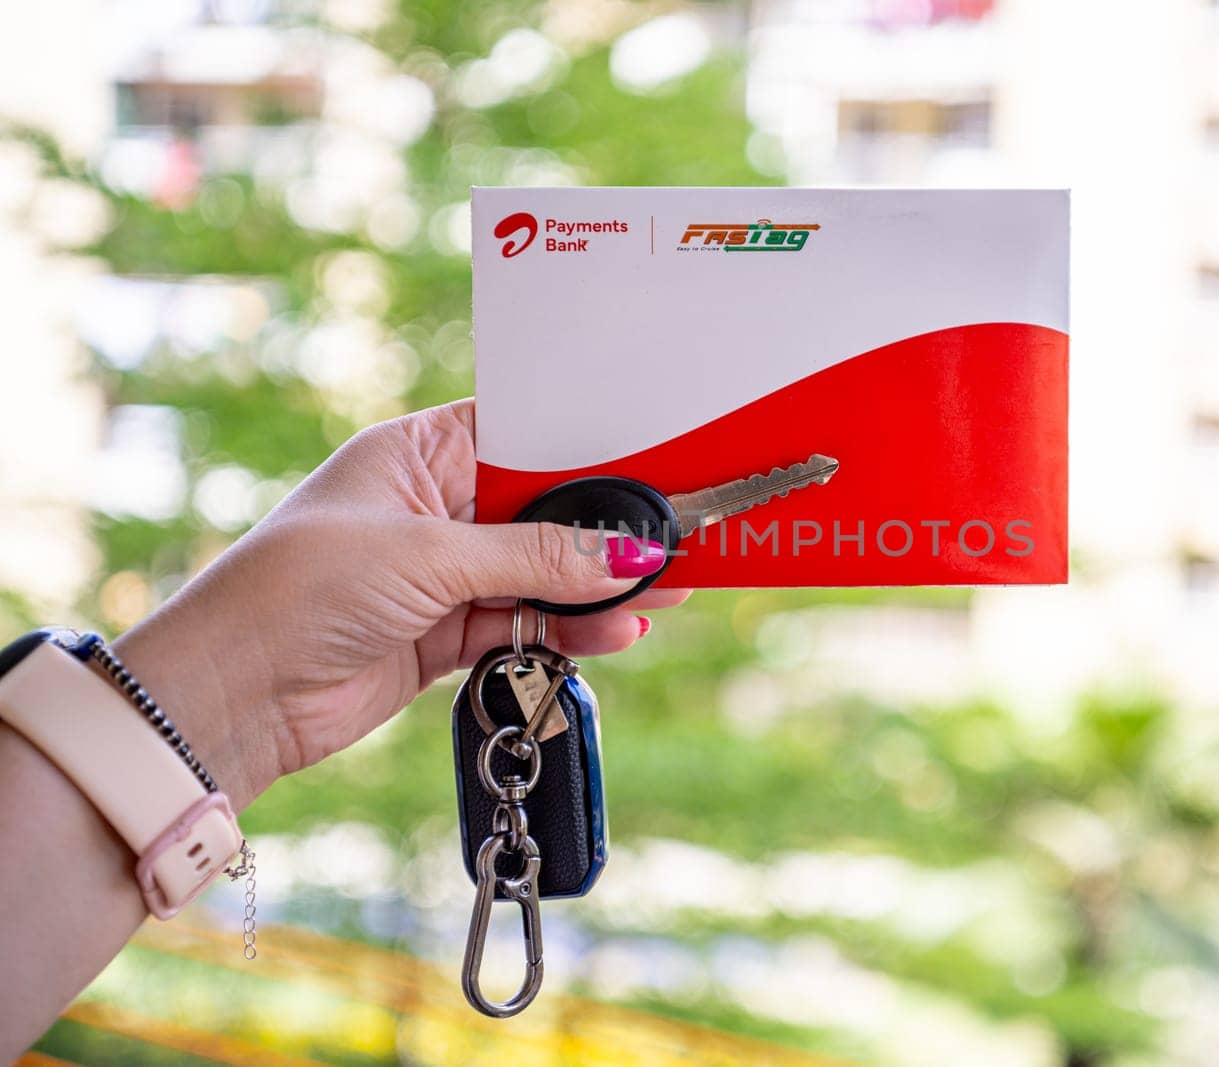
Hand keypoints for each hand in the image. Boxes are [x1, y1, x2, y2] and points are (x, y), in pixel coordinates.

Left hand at [111, 399, 687, 804]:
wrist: (233, 694)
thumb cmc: (306, 588)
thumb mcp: (431, 556)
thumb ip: (538, 558)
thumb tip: (631, 557)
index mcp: (418, 453)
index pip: (522, 434)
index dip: (589, 448)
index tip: (657, 459)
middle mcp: (433, 507)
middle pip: (543, 510)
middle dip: (608, 528)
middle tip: (682, 535)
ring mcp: (440, 574)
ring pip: (541, 574)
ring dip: (597, 588)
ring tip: (669, 592)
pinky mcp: (443, 635)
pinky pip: (523, 624)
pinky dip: (568, 631)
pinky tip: (616, 631)